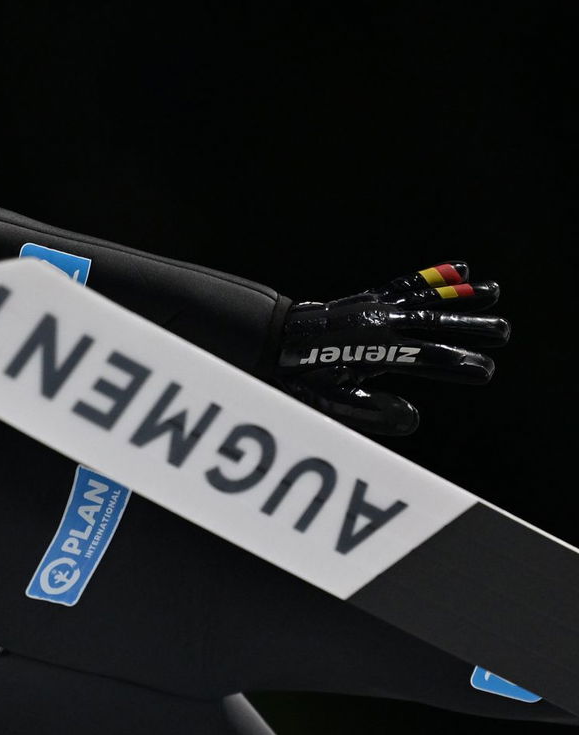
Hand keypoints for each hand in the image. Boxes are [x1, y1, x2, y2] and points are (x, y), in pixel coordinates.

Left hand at [275, 262, 508, 435]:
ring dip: (463, 295)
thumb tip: (414, 418)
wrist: (276, 341)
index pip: (427, 359)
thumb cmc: (303, 376)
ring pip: (428, 298)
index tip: (485, 370)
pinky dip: (434, 277)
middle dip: (473, 327)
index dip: (458, 365)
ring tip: (495, 291)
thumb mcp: (331, 402)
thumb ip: (371, 412)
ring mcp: (378, 306)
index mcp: (375, 350)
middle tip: (505, 331)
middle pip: (436, 323)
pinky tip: (461, 269)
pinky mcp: (372, 298)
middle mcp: (381, 322)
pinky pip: (409, 284)